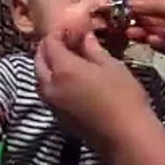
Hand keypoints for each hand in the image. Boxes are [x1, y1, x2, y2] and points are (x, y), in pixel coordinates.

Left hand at [36, 30, 152, 153]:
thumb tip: (84, 37)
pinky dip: (51, 82)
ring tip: (64, 59)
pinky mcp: (57, 118)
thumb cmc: (123, 97)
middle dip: (47, 48)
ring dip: (46, 66)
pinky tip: (66, 80)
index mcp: (62, 69)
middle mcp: (50, 86)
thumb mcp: (111, 66)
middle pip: (39, 61)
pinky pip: (47, 93)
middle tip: (63, 41)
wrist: (125, 137)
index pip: (50, 44)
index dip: (57, 33)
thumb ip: (93, 50)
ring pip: (40, 79)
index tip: (68, 28)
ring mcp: (51, 104)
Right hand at [129, 0, 164, 91]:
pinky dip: (156, 43)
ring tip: (130, 32)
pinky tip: (149, 41)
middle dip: (141, 16)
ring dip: (145, 30)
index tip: (125, 4)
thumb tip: (136, 2)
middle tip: (123, 19)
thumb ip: (160, 6)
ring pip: (159, 30)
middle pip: (158, 13)